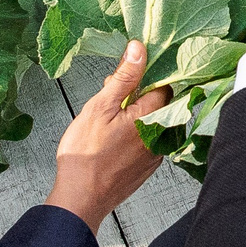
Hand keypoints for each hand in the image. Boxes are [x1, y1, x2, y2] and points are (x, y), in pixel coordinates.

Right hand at [48, 41, 170, 229]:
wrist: (81, 198)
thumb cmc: (85, 154)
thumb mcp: (100, 106)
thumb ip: (124, 77)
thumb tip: (139, 48)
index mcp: (152, 117)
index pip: (163, 84)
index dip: (145, 76)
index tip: (125, 77)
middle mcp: (161, 136)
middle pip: (160, 103)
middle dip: (138, 95)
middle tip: (111, 98)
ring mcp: (156, 154)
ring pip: (153, 123)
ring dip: (137, 116)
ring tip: (108, 121)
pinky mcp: (148, 167)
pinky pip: (148, 141)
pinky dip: (135, 135)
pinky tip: (113, 139)